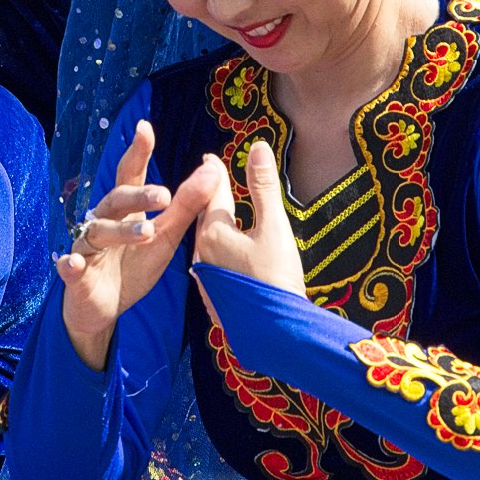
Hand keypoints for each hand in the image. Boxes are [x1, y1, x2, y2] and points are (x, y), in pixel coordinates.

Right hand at [56, 122, 228, 370]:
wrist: (104, 310)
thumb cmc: (133, 266)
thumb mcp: (165, 237)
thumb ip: (186, 205)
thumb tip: (212, 169)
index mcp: (126, 212)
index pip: (130, 177)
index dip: (137, 153)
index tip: (145, 128)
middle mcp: (103, 222)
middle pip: (116, 200)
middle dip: (138, 195)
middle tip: (164, 195)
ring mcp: (87, 247)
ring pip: (98, 231)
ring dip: (120, 230)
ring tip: (146, 232)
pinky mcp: (75, 275)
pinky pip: (69, 266)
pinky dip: (70, 263)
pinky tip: (73, 262)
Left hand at [190, 141, 305, 313]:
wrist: (276, 333)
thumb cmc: (277, 277)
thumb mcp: (274, 227)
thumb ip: (264, 186)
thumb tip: (258, 147)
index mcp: (213, 232)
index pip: (213, 193)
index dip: (214, 173)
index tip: (210, 158)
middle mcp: (202, 252)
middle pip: (208, 217)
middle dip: (212, 198)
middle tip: (214, 180)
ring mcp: (207, 276)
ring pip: (209, 241)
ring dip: (215, 225)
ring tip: (222, 214)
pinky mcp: (215, 295)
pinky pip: (214, 262)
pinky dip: (221, 250)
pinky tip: (228, 253)